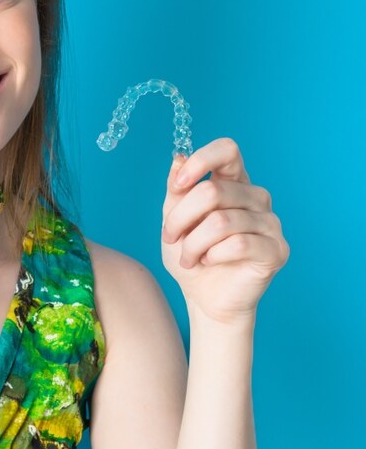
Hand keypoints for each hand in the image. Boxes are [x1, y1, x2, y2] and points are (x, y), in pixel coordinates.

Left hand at [160, 137, 288, 325]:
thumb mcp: (173, 220)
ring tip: (188, 258)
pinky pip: (238, 243)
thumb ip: (177, 190)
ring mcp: (270, 223)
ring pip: (221, 221)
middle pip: (212, 191)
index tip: (178, 185)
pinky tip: (209, 262)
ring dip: (193, 243)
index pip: (227, 151)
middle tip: (170, 238)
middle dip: (180, 218)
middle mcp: (256, 197)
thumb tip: (179, 159)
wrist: (203, 297)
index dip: (201, 161)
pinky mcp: (277, 250)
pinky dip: (213, 255)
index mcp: (233, 182)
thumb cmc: (190, 255)